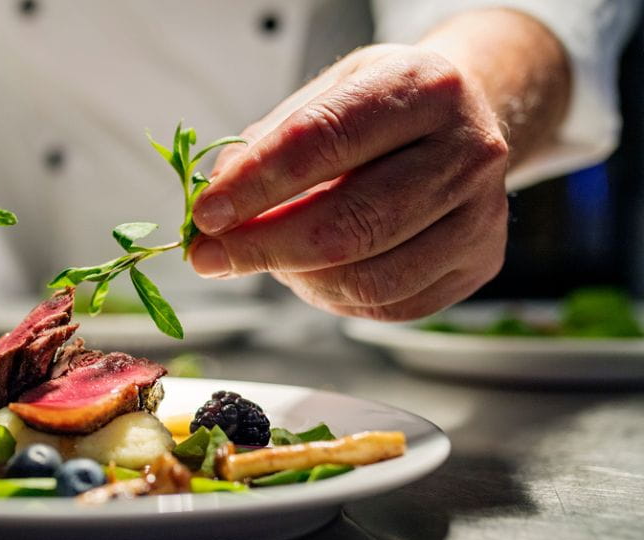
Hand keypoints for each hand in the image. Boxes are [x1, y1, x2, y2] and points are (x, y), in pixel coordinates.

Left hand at [189, 44, 509, 319]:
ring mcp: (481, 214)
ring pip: (368, 278)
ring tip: (262, 257)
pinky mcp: (478, 263)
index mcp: (423, 88)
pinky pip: (387, 306)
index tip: (205, 214)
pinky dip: (330, 297)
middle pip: (349, 223)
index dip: (255, 185)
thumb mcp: (327, 93)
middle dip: (262, 248)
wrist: (466, 119)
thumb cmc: (384, 107)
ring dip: (295, 278)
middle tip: (208, 257)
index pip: (322, 142)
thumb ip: (268, 142)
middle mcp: (467, 150)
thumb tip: (215, 199)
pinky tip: (308, 272)